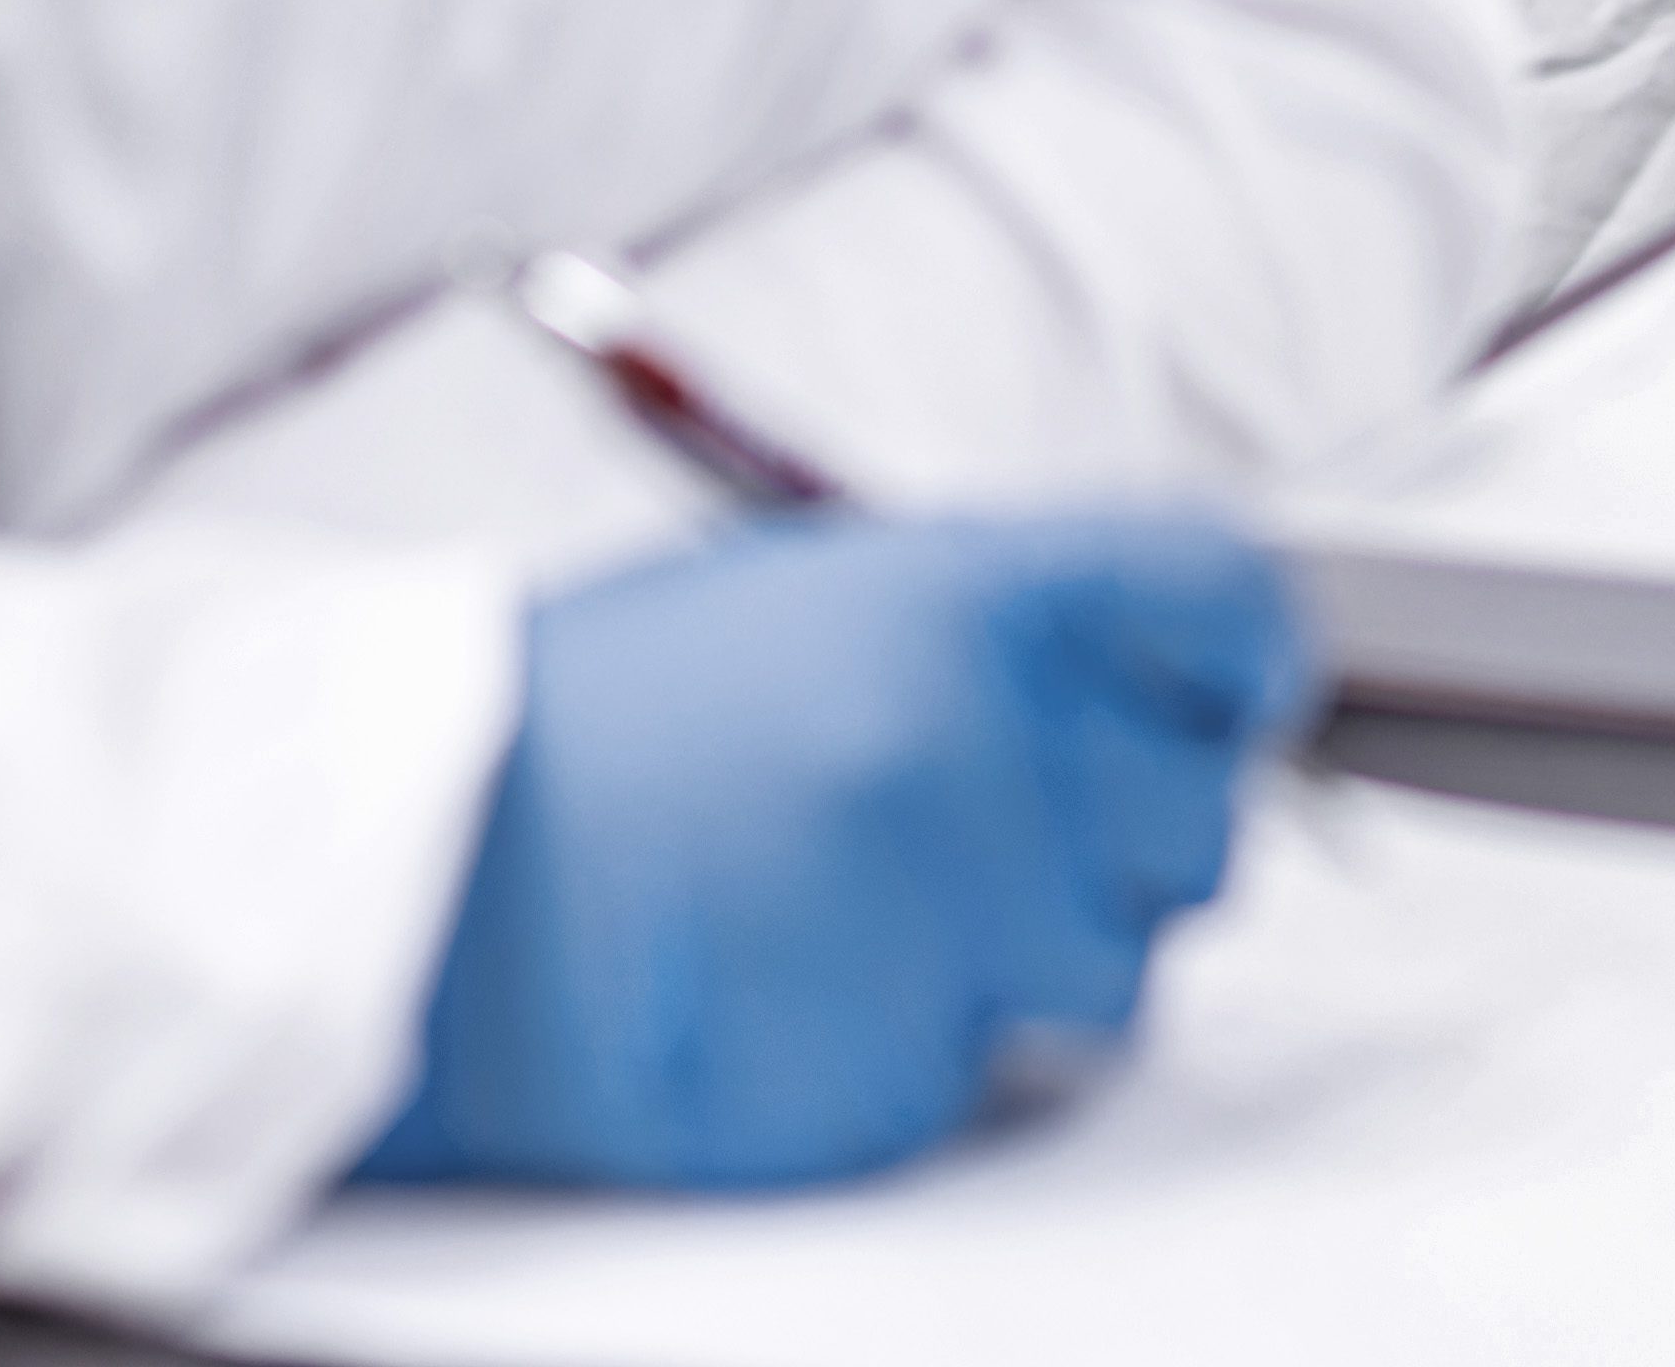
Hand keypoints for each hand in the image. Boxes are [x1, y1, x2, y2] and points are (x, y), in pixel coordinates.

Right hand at [364, 509, 1313, 1192]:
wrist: (429, 884)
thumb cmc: (594, 733)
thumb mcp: (802, 596)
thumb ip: (990, 630)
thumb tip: (1139, 677)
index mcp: (965, 596)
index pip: (1221, 596)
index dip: (1245, 655)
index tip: (1239, 693)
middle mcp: (985, 745)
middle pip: (1199, 815)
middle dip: (1122, 839)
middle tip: (992, 838)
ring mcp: (951, 917)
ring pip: (1118, 973)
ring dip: (1028, 966)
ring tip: (858, 918)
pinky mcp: (902, 1070)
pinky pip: (994, 1079)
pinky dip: (922, 1053)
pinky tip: (800, 992)